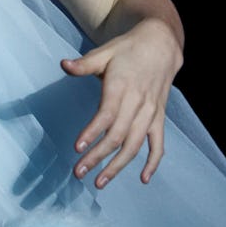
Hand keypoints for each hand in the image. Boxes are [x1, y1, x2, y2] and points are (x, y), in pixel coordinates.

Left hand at [59, 19, 180, 187]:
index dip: (92, 132)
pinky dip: (153, 162)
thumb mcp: (105, 51)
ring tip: (100, 182)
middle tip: (79, 172)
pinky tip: (143, 179)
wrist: (162, 44)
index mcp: (122, 86)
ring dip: (118, 166)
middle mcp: (137, 102)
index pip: (106, 114)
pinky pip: (159, 144)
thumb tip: (63, 64)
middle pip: (118, 135)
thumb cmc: (128, 49)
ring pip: (135, 145)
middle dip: (98, 156)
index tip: (77, 147)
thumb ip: (85, 64)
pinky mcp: (160, 118)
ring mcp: (151, 112)